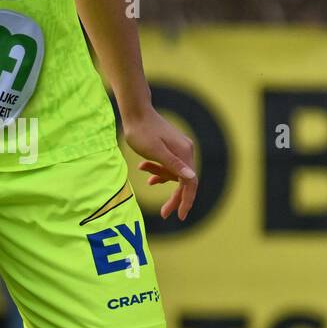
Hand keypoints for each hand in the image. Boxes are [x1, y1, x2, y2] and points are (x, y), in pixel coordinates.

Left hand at [122, 105, 196, 220]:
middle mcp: (185, 150)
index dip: (186, 201)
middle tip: (164, 214)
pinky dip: (158, 171)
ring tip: (144, 175)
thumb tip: (191, 178)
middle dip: (174, 198)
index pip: (190, 183)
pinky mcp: (170, 146)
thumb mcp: (155, 151)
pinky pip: (168, 165)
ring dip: (161, 178)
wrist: (135, 111)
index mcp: (184, 153)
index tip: (180, 216)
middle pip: (184, 181)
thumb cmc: (141, 132)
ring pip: (174, 173)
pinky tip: (146, 173)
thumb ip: (172, 166)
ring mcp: (178, 148)